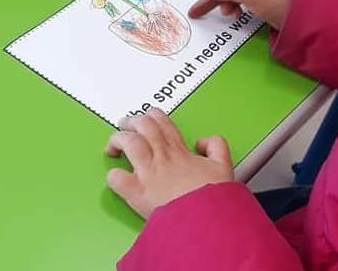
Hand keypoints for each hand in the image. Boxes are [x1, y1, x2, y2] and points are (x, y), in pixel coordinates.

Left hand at [105, 108, 233, 218]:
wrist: (209, 220)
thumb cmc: (214, 199)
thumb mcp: (224, 166)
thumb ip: (216, 146)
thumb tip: (204, 141)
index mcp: (179, 151)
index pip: (161, 123)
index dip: (151, 116)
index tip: (147, 118)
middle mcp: (162, 158)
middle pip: (142, 126)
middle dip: (130, 122)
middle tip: (125, 126)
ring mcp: (149, 174)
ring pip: (128, 143)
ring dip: (117, 140)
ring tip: (113, 146)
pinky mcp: (138, 194)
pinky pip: (117, 179)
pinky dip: (113, 177)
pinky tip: (115, 177)